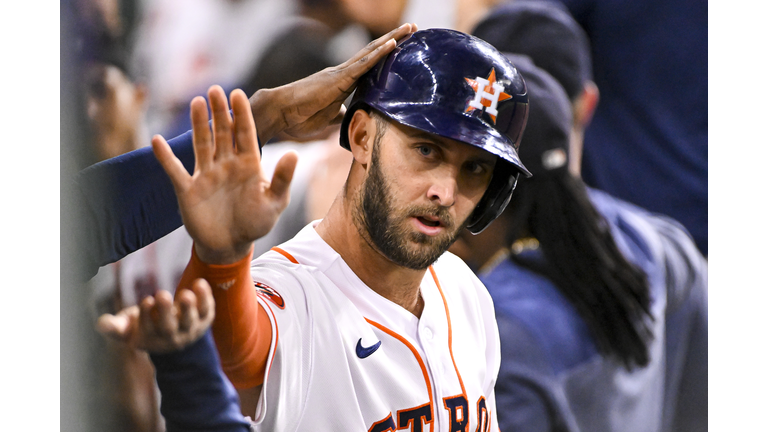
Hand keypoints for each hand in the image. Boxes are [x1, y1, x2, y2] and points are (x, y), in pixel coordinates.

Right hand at [96, 279, 214, 353]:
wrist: (176, 336)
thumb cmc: (145, 326)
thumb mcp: (127, 328)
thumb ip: (115, 326)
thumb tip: (102, 323)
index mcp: (150, 339)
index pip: (148, 329)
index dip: (146, 316)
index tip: (146, 301)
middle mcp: (172, 337)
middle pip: (169, 327)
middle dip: (165, 311)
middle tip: (162, 294)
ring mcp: (190, 329)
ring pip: (190, 321)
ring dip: (188, 308)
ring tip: (186, 294)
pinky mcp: (204, 319)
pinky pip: (206, 310)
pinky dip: (205, 298)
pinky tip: (200, 283)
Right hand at [152, 86, 297, 263]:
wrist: (231, 246)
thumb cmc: (255, 223)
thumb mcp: (274, 203)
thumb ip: (282, 179)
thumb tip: (295, 154)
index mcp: (248, 165)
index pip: (245, 134)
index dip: (241, 114)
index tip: (238, 94)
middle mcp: (226, 164)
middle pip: (222, 132)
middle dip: (219, 111)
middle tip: (215, 89)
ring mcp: (206, 175)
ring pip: (201, 144)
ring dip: (197, 124)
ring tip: (196, 102)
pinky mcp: (188, 189)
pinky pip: (174, 170)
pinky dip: (165, 157)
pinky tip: (157, 141)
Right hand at [251, 22, 416, 142]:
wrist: (280, 113)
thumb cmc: (298, 117)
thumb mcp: (327, 119)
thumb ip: (339, 115)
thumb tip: (349, 116)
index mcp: (342, 83)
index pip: (369, 67)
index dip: (386, 57)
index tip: (403, 49)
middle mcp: (343, 73)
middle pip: (374, 53)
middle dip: (395, 40)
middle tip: (414, 29)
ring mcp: (340, 74)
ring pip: (372, 52)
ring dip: (392, 40)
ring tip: (410, 29)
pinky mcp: (338, 79)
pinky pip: (363, 64)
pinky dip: (379, 54)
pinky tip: (393, 44)